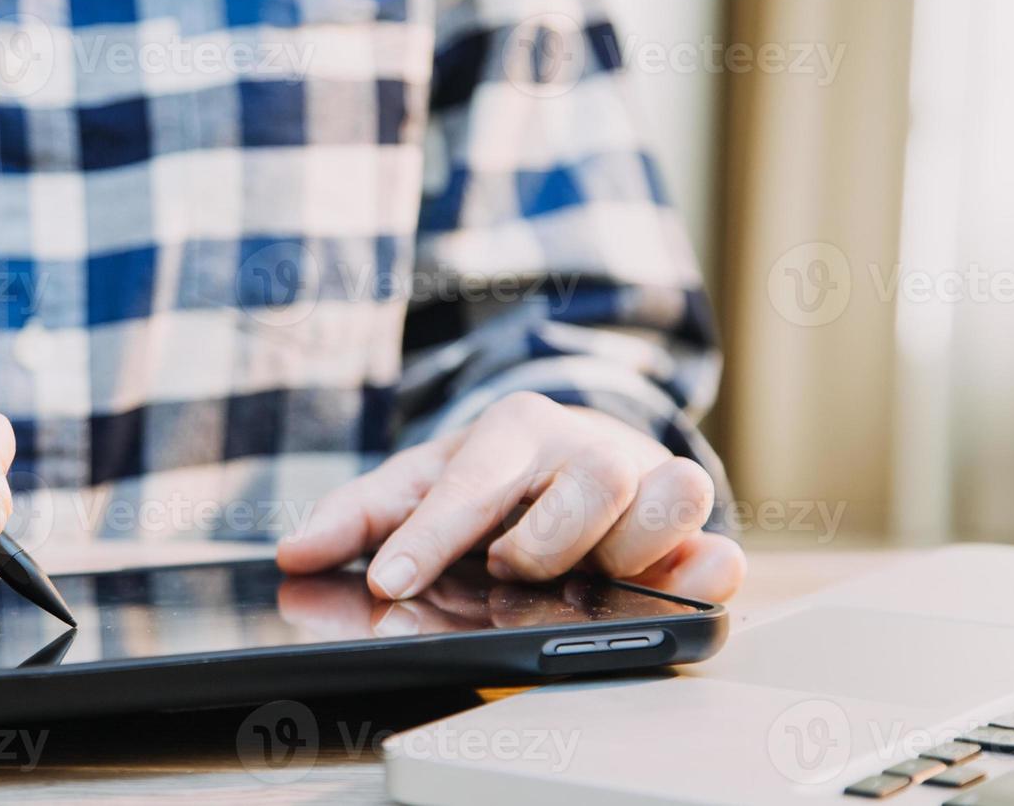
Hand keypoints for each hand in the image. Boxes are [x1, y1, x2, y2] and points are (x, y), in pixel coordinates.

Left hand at [276, 392, 744, 603]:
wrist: (570, 457)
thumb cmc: (492, 476)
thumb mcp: (419, 484)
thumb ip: (358, 517)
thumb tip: (294, 552)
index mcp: (516, 427)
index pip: (471, 482)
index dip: (430, 537)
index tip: (390, 583)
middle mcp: (589, 446)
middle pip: (590, 481)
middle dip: (544, 541)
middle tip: (512, 565)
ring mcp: (647, 484)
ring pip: (667, 499)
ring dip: (622, 549)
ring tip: (584, 574)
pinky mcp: (690, 532)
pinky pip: (718, 544)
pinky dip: (705, 569)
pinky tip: (678, 585)